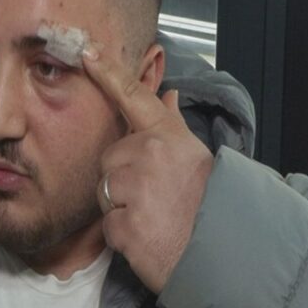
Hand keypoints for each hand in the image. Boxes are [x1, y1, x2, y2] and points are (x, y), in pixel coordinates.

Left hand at [83, 48, 213, 293]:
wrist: (222, 255)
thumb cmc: (210, 205)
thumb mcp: (196, 158)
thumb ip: (172, 128)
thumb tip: (166, 95)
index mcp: (168, 137)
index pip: (133, 97)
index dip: (107, 72)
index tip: (86, 51)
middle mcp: (150, 156)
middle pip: (110, 159)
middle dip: (123, 178)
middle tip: (155, 197)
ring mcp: (136, 189)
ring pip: (105, 191)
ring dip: (122, 207)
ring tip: (154, 217)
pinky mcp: (124, 224)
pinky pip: (108, 224)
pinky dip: (123, 235)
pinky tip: (149, 236)